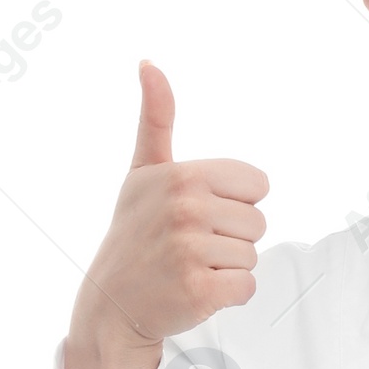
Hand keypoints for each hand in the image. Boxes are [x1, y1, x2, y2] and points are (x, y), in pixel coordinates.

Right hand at [63, 63, 268, 368]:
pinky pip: (247, 288)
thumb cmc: (133, 235)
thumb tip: (149, 63)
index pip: (257, 186)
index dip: (235, 204)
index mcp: (183, 176)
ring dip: (227, 269)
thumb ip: (155, 120)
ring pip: (253, 257)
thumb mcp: (142, 172)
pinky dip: (227, 297)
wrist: (110, 306)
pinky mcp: (199, 292)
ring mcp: (192, 252)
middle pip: (258, 223)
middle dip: (232, 239)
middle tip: (190, 248)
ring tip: (189, 269)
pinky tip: (195, 292)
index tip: (200, 216)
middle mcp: (187, 209)